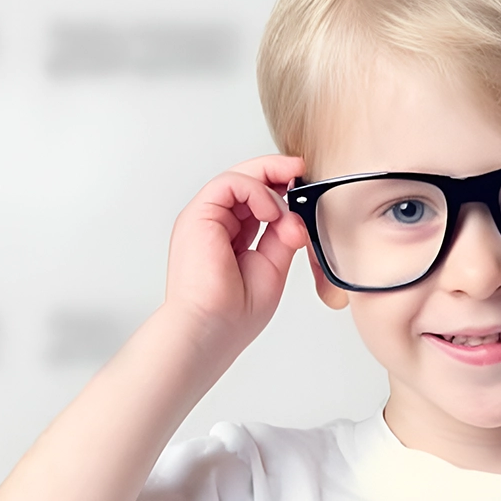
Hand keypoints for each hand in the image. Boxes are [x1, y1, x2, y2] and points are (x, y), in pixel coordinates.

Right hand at [161, 155, 310, 349]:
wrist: (210, 331)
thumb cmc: (232, 315)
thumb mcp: (272, 266)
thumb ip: (282, 237)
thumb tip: (294, 215)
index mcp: (228, 237)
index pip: (253, 199)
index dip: (278, 186)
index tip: (302, 182)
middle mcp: (213, 224)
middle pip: (244, 182)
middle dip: (275, 171)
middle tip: (300, 169)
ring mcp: (203, 219)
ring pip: (236, 177)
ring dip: (267, 184)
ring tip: (283, 212)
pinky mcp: (197, 216)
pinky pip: (228, 184)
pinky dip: (254, 190)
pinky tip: (270, 212)